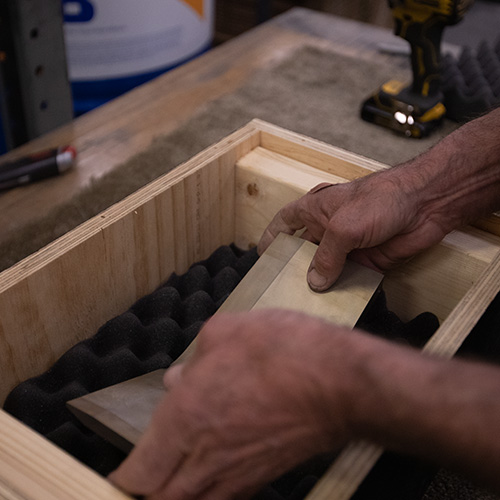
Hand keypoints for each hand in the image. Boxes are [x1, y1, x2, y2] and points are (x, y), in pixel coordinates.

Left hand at [109, 310, 353, 499]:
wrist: (339, 382)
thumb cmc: (279, 350)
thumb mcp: (225, 331)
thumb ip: (194, 359)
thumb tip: (181, 379)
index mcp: (183, 420)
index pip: (136, 474)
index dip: (122, 478)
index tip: (121, 469)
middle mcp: (202, 459)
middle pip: (156, 499)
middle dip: (143, 490)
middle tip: (141, 473)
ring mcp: (234, 476)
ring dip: (172, 491)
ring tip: (171, 472)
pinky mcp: (261, 479)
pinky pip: (219, 497)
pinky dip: (204, 490)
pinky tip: (209, 466)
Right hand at [257, 170, 450, 291]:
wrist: (427, 202)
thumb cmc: (382, 198)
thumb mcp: (343, 226)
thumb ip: (326, 256)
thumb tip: (315, 282)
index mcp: (315, 210)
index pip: (284, 223)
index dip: (272, 238)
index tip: (262, 258)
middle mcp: (329, 228)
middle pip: (304, 252)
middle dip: (295, 270)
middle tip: (283, 292)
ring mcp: (349, 245)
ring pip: (327, 269)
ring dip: (320, 284)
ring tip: (307, 304)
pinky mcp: (368, 260)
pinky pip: (350, 279)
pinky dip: (344, 290)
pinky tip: (336, 304)